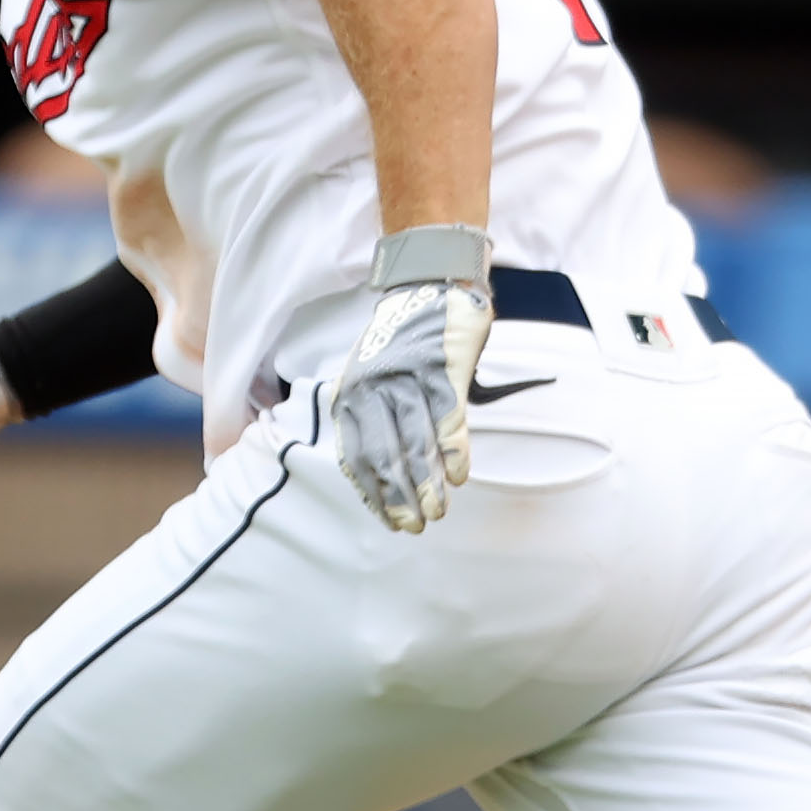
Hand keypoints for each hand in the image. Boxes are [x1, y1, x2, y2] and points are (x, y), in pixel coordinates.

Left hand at [328, 273, 487, 532]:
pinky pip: (447, 419)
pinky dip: (453, 451)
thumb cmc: (400, 340)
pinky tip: (459, 477)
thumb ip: (369, 418)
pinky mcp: (440, 368)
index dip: (375, 493)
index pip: (357, 455)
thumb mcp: (367, 375)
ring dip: (428, 483)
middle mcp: (373, 388)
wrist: (428, 284)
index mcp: (350, 394)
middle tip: (416, 526)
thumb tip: (381, 475)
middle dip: (399, 496)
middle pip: (385, 454)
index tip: (390, 521)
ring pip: (416, 442)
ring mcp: (407, 378)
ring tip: (438, 511)